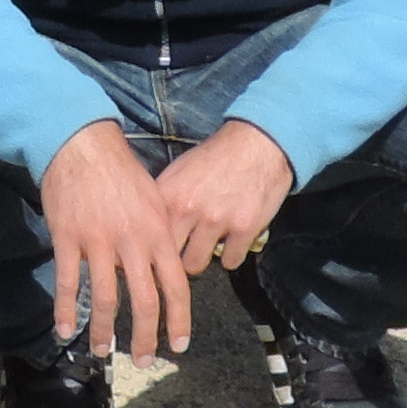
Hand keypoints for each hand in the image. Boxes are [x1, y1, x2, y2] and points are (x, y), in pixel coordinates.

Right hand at [39, 119, 194, 363]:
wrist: (82, 144)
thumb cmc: (121, 171)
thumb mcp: (154, 199)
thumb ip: (159, 237)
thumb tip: (163, 270)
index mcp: (158, 232)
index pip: (176, 286)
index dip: (178, 320)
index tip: (178, 345)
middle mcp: (132, 241)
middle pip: (144, 301)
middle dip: (145, 338)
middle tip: (144, 361)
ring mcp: (99, 241)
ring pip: (106, 299)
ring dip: (105, 332)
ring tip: (103, 352)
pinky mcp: (68, 238)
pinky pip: (69, 282)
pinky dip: (67, 310)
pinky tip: (65, 330)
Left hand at [147, 123, 292, 287]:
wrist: (257, 143)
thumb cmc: (218, 156)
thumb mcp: (180, 171)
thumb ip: (165, 199)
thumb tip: (152, 226)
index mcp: (168, 194)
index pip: (149, 235)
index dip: (153, 246)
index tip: (157, 252)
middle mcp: (188, 209)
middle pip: (169, 256)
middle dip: (175, 257)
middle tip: (183, 252)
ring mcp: (216, 220)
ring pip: (196, 264)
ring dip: (202, 257)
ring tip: (207, 247)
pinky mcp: (243, 229)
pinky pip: (230, 261)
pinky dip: (232, 256)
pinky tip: (232, 243)